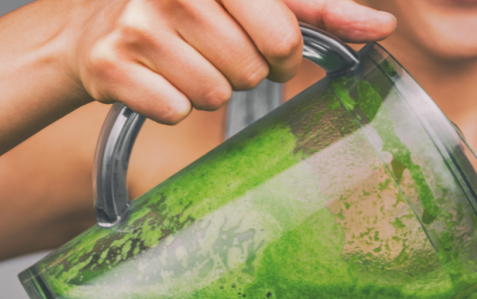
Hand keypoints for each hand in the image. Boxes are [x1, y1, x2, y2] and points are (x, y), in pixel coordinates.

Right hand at [63, 0, 395, 122]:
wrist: (93, 27)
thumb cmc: (188, 10)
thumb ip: (317, 7)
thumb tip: (382, 27)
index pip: (284, 34)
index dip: (281, 51)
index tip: (263, 42)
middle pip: (252, 69)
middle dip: (245, 70)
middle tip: (217, 53)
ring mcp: (138, 24)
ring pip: (215, 94)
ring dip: (208, 89)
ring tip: (184, 61)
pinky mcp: (112, 65)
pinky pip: (176, 110)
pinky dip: (172, 105)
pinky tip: (157, 80)